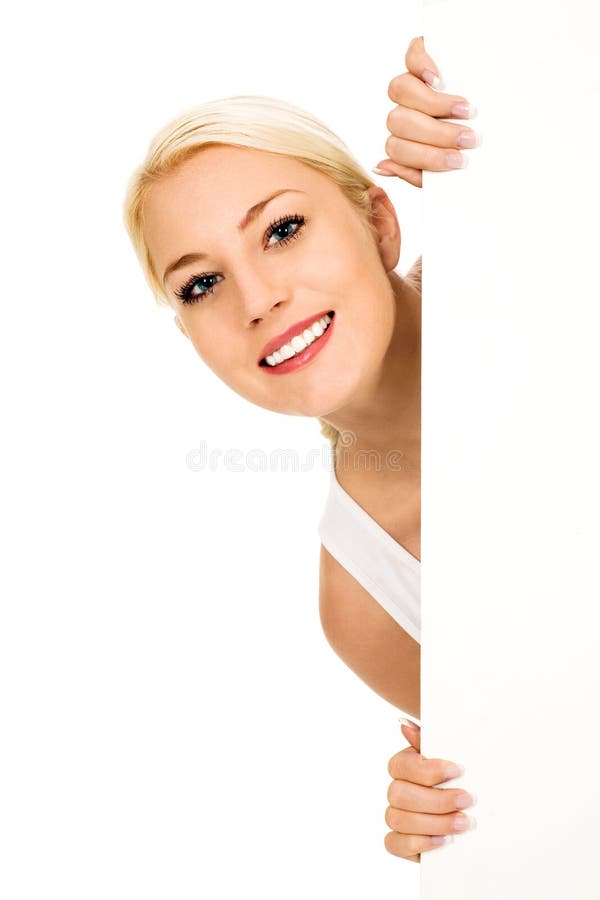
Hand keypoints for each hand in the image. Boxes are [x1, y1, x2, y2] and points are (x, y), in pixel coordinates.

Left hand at [373, 36, 481, 186]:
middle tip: (469, 138)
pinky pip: (412, 56)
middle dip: (438, 134)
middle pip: (400, 122)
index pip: (396, 149)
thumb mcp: (447, 167)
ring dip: (435, 104)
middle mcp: (403, 111)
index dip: (425, 157)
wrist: (496, 108)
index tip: (458, 160)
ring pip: (401, 91)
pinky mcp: (422, 57)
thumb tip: (382, 166)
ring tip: (466, 111)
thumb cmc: (467, 145)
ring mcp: (411, 84)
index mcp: (404, 140)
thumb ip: (417, 173)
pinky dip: (422, 66)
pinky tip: (439, 80)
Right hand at [384, 720, 475, 862]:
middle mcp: (395, 790)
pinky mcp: (398, 842)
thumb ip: (429, 741)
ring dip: (435, 822)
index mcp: (403, 766)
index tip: (458, 770)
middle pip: (401, 795)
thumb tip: (405, 724)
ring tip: (464, 823)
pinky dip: (418, 843)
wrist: (466, 810)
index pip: (402, 766)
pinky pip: (394, 844)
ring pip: (398, 819)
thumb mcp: (448, 758)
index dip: (428, 770)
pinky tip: (443, 841)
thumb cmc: (455, 781)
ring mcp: (394, 816)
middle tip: (467, 800)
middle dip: (437, 800)